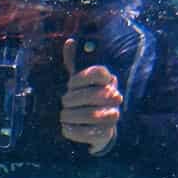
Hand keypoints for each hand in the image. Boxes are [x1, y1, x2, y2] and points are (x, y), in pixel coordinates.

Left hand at [61, 37, 121, 155]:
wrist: (97, 126)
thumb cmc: (85, 97)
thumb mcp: (79, 80)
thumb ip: (73, 62)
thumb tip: (70, 42)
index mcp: (108, 80)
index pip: (98, 72)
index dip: (80, 78)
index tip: (70, 83)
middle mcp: (114, 97)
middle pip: (92, 95)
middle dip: (72, 100)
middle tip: (63, 102)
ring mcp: (113, 116)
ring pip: (91, 115)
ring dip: (71, 116)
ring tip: (63, 116)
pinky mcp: (106, 135)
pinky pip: (89, 134)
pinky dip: (73, 131)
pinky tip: (66, 127)